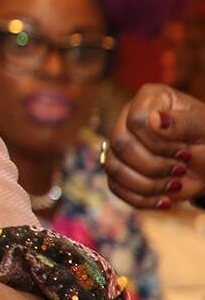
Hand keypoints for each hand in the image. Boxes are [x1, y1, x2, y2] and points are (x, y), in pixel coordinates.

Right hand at [102, 84, 204, 208]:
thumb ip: (183, 123)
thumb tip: (154, 120)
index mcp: (149, 99)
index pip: (136, 121)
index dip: (159, 143)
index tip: (186, 153)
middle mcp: (127, 118)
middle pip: (120, 144)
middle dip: (153, 166)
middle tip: (181, 170)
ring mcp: (120, 143)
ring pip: (113, 167)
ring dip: (148, 185)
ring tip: (175, 185)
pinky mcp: (120, 168)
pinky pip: (116, 187)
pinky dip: (141, 199)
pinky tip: (165, 200)